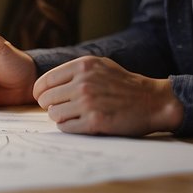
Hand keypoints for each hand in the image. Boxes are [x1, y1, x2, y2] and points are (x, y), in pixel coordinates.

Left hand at [33, 56, 183, 135]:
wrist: (153, 102)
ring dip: (59, 117)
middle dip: (49, 105)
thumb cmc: (124, 84)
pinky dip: (69, 127)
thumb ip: (74, 70)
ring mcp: (88, 103)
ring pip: (53, 114)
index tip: (42, 98)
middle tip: (59, 108)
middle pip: (46, 99)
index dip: (39, 92)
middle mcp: (83, 83)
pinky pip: (66, 127)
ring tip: (71, 116)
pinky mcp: (95, 122)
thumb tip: (46, 83)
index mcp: (82, 66)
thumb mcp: (99, 65)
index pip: (44, 81)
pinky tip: (79, 123)